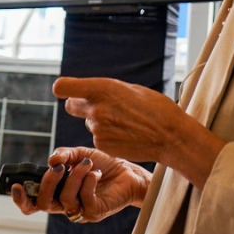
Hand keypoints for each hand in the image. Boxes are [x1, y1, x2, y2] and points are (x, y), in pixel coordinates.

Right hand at [9, 147, 150, 222]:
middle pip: (44, 204)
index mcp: (56, 192)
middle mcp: (65, 204)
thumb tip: (51, 159)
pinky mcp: (94, 213)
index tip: (15, 186)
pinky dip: (88, 182)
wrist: (128, 171)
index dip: (21, 199)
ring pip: (66, 199)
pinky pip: (84, 199)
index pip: (33, 202)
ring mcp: (79, 211)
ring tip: (87, 164)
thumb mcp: (80, 154)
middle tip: (58, 168)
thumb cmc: (102, 163)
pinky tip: (96, 173)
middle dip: (48, 183)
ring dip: (74, 177)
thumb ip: (64, 155)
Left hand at [55, 77, 227, 188]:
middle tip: (98, 106)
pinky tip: (126, 134)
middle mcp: (96, 109)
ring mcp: (97, 130)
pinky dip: (108, 136)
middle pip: (71, 106)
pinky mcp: (102, 146)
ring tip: (125, 122)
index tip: (66, 90)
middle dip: (79, 105)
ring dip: (101, 122)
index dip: (63, 89)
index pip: (63, 87)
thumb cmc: (154, 107)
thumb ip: (105, 91)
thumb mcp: (128, 89)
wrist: (170, 135)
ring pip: (89, 123)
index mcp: (102, 88)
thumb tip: (87, 94)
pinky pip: (98, 138)